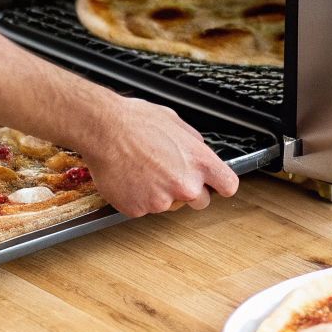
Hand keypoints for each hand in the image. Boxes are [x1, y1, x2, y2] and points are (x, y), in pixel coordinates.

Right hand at [78, 97, 240, 216]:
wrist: (103, 129)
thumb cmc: (135, 121)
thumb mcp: (175, 123)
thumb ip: (193, 143)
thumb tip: (197, 151)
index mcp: (199, 162)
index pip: (228, 185)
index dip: (220, 185)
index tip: (215, 185)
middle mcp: (185, 185)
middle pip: (201, 201)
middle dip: (187, 191)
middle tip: (167, 174)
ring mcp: (162, 201)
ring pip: (168, 204)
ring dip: (158, 193)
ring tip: (141, 169)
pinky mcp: (139, 209)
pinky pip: (143, 208)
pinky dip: (136, 197)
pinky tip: (128, 178)